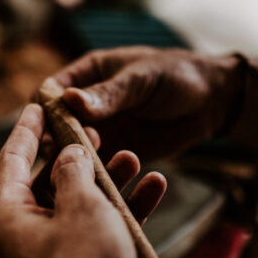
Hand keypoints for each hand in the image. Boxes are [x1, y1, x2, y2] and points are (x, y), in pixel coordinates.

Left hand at [0, 104, 166, 257]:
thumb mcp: (81, 207)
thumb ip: (74, 172)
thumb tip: (69, 153)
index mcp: (8, 219)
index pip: (12, 162)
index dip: (27, 130)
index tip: (39, 104)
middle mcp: (25, 238)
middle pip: (47, 183)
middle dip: (75, 155)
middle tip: (96, 129)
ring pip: (78, 207)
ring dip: (106, 182)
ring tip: (133, 156)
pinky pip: (98, 232)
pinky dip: (122, 211)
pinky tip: (153, 188)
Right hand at [52, 46, 238, 159]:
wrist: (212, 103)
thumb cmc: (176, 76)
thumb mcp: (141, 80)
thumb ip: (108, 94)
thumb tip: (69, 100)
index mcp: (86, 75)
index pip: (50, 93)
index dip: (44, 110)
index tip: (48, 127)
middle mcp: (86, 106)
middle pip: (55, 126)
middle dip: (60, 140)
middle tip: (79, 149)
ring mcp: (100, 131)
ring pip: (73, 150)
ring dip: (77, 161)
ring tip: (93, 166)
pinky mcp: (115, 154)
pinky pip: (97, 167)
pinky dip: (96, 175)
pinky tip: (103, 183)